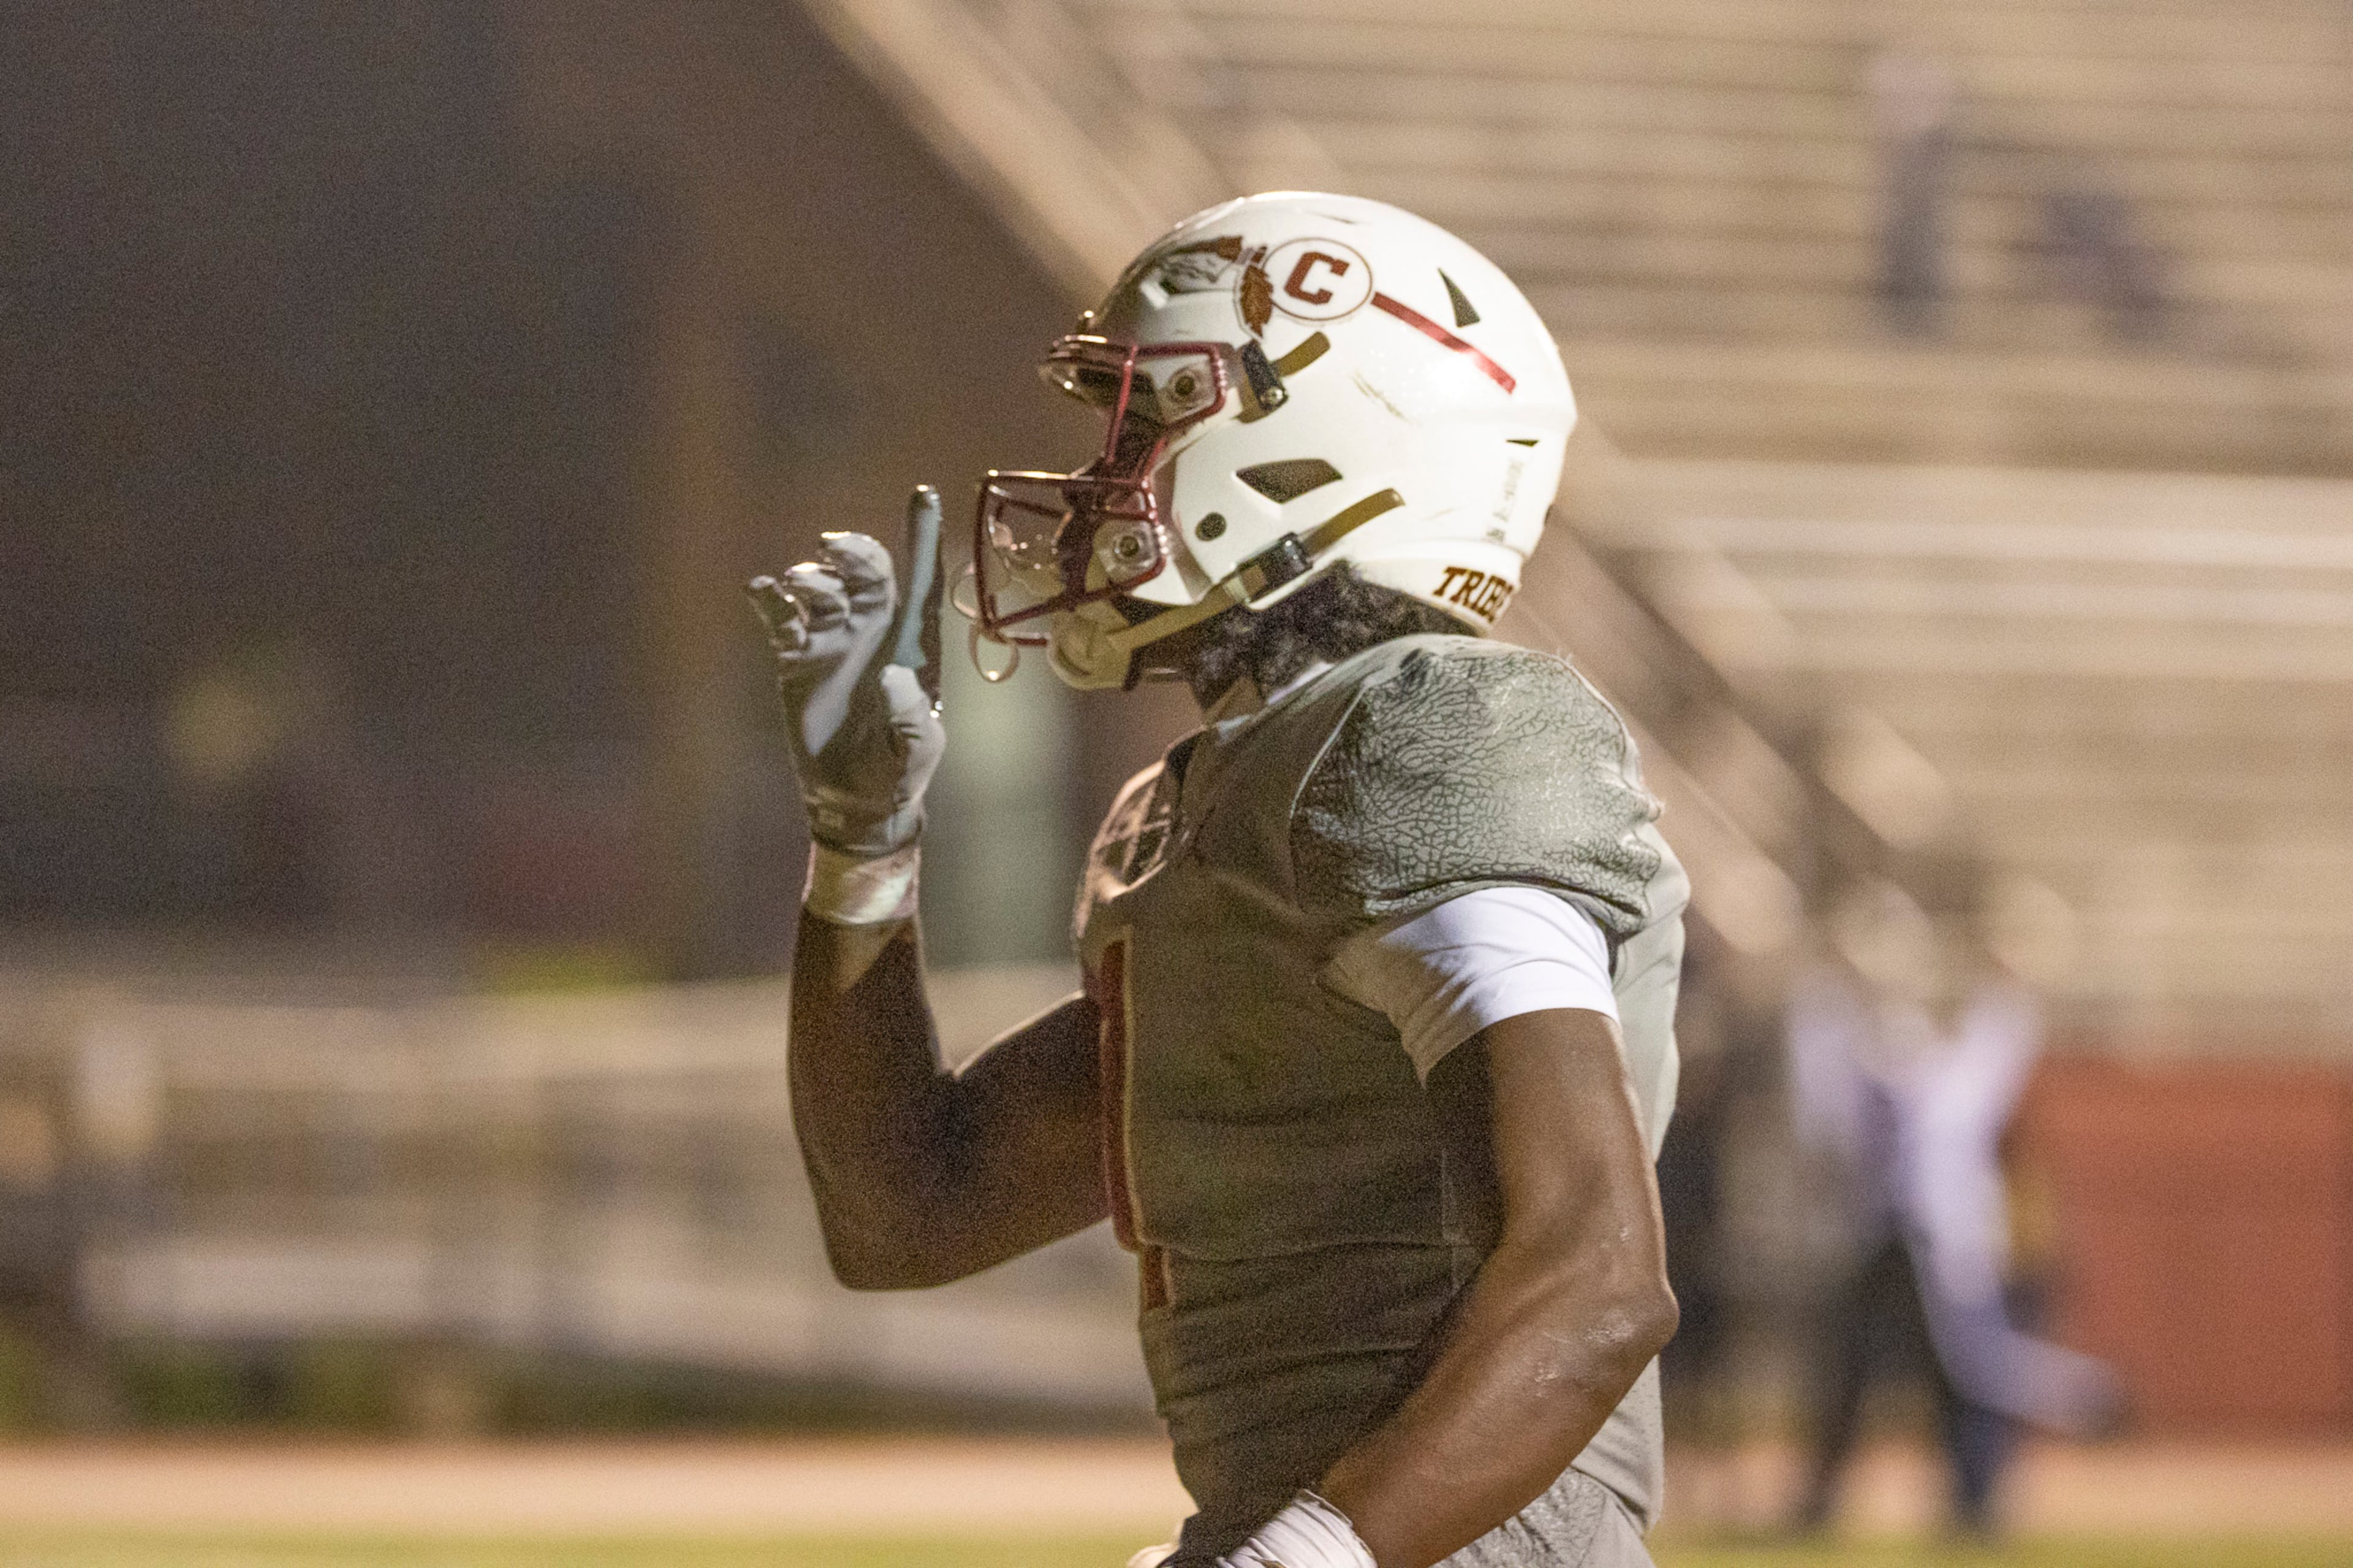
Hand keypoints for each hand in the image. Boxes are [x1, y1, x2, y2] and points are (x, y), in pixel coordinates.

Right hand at [747, 486, 945, 857]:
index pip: (922, 582)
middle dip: (854, 550)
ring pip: (824, 588)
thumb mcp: (915, 749)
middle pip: (868, 572)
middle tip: (832, 546)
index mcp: (913, 646)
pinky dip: (770, 600)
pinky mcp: (797, 659)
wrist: (855, 799)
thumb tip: (890, 676)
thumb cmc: (899, 771)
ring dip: (813, 578)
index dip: (923, 539)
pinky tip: (761, 591)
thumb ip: (909, 715)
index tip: (925, 494)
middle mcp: (874, 632)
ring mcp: (834, 641)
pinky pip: (781, 618)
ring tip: (802, 588)